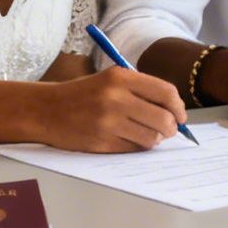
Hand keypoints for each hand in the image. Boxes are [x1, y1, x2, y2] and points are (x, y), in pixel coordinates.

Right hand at [43, 68, 186, 152]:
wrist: (46, 110)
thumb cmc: (83, 94)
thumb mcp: (110, 80)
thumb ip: (141, 90)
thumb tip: (174, 111)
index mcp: (120, 77)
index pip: (165, 93)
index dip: (178, 107)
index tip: (180, 115)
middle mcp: (115, 98)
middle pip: (163, 119)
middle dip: (171, 127)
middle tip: (169, 129)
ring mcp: (108, 122)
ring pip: (151, 137)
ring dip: (155, 139)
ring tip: (147, 134)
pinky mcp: (101, 142)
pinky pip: (133, 149)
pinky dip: (137, 147)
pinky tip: (129, 139)